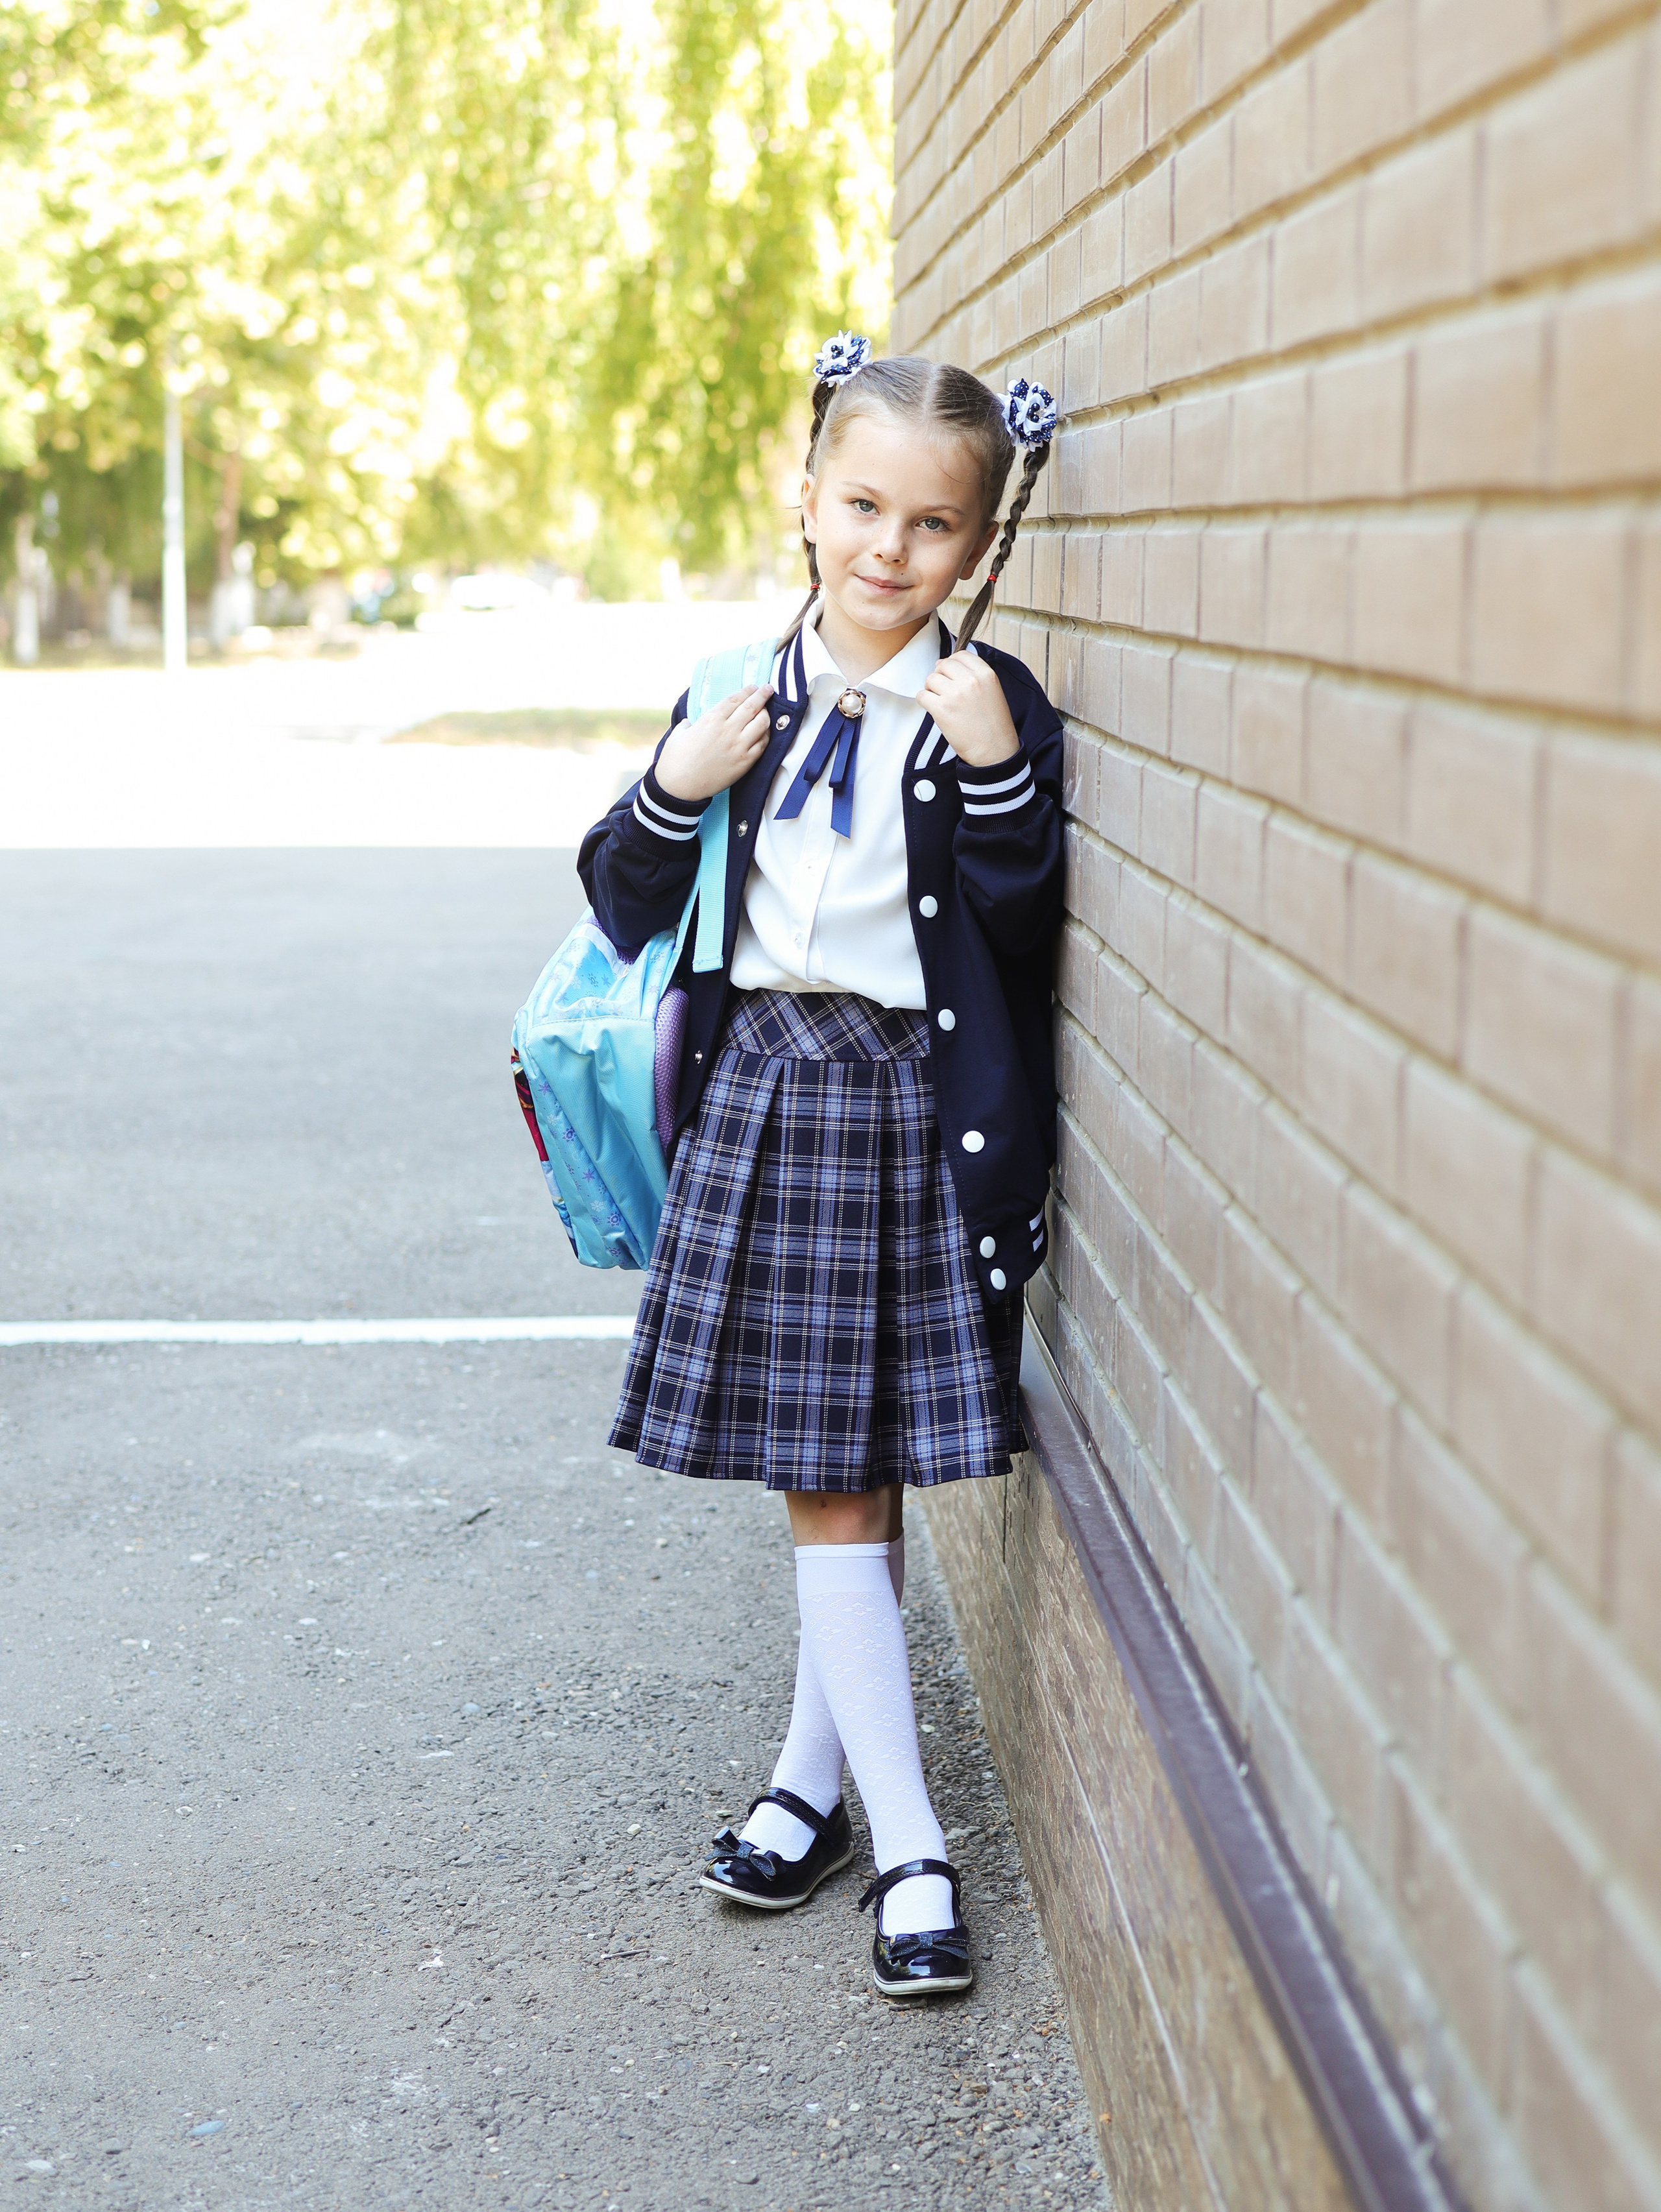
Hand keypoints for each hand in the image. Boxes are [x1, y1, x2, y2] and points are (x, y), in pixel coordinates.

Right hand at [655, 683, 774, 801]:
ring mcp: (738, 746)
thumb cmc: (675, 761)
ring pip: (762, 723)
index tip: (754, 687)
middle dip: (762, 695)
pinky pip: (763, 744)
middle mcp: (728, 730)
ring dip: (766, 714)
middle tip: (768, 689)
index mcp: (711, 719)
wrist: (679, 787)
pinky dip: (766, 735)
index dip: (747, 691)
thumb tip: (689, 723)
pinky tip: (765, 732)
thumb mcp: (678, 735)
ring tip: (766, 711)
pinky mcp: (745, 762)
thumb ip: (686, 725)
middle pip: (752, 707)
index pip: (735, 699)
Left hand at [917, 651, 1018, 767]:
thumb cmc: (993, 725)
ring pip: (930, 679)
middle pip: (943, 665)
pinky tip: (934, 710)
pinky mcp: (942, 709)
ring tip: (942, 703)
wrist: (994, 752)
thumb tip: (941, 664)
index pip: (961, 655)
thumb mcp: (993, 691)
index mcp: (986, 674)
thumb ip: (973, 676)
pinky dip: (924, 702)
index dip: (952, 664)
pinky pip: (922, 696)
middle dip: (940, 676)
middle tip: (945, 692)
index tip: (951, 676)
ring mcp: (955, 694)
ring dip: (932, 690)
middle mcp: (970, 680)